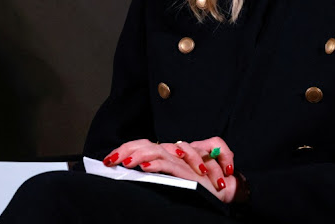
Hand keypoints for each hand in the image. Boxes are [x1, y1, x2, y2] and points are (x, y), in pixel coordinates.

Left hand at [102, 138, 238, 202]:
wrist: (225, 190)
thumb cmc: (200, 186)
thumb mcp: (174, 179)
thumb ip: (159, 171)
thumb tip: (132, 173)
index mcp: (168, 153)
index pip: (144, 145)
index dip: (127, 148)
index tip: (109, 159)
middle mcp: (175, 154)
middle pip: (147, 144)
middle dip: (127, 150)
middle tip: (110, 160)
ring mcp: (183, 161)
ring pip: (157, 151)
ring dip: (138, 156)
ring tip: (124, 163)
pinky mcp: (190, 172)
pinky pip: (171, 164)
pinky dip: (156, 165)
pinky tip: (144, 168)